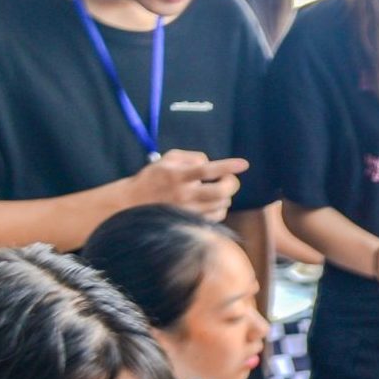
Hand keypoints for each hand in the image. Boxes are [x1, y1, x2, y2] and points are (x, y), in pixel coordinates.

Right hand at [128, 150, 245, 219]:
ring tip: (217, 189)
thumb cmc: (154, 177)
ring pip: (221, 205)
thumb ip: (191, 157)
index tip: (244, 164)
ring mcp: (188, 211)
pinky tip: (213, 202)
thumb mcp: (168, 158)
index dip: (227, 166)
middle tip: (228, 179)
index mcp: (177, 175)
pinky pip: (217, 217)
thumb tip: (210, 163)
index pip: (206, 170)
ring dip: (226, 195)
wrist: (133, 202)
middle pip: (220, 192)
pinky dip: (221, 208)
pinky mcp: (190, 222)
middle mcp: (184, 195)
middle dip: (231, 183)